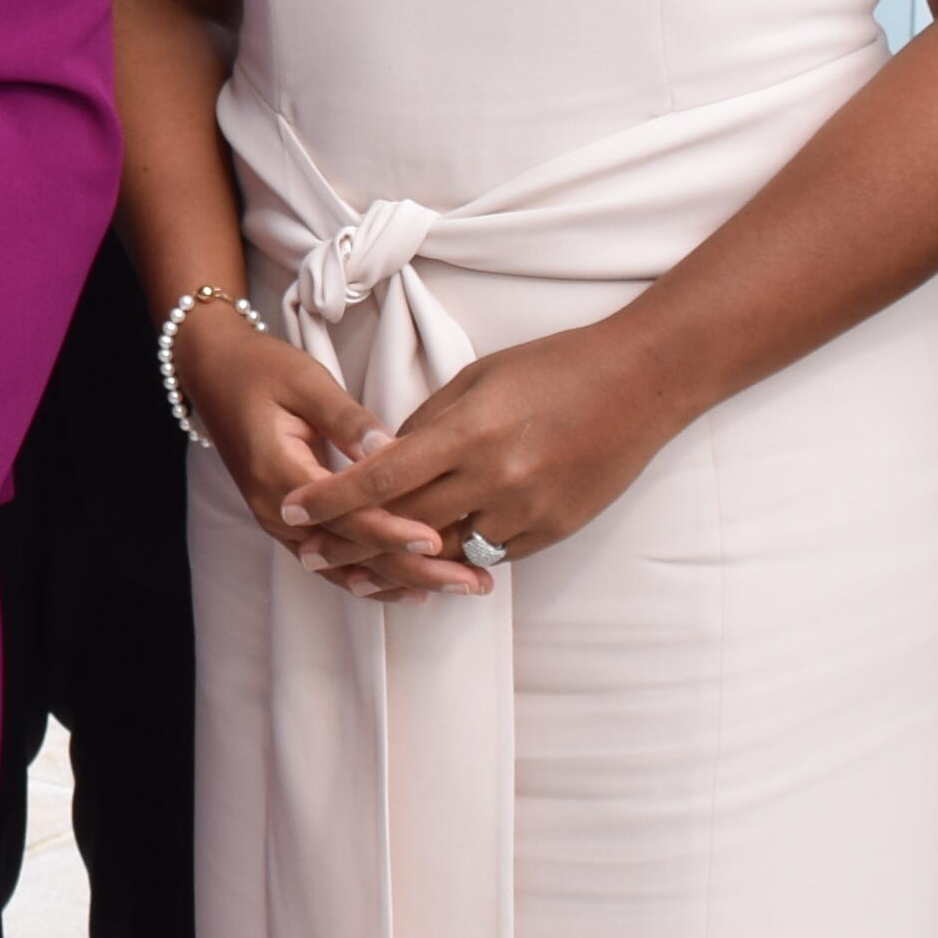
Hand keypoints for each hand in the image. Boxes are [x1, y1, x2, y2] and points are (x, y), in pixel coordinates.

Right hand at [174, 301, 464, 597]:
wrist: (213, 373)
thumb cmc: (261, 370)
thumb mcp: (305, 381)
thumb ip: (347, 420)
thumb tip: (391, 450)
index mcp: (279, 474)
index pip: (344, 515)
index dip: (391, 530)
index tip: (436, 539)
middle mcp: (276, 512)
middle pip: (351, 555)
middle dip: (413, 571)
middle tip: (472, 580)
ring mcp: (280, 524)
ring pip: (344, 568)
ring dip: (401, 582)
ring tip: (459, 587)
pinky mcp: (290, 524)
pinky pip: (332, 563)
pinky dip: (372, 579)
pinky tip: (412, 590)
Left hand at [288, 318, 694, 591]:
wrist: (643, 383)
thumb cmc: (556, 366)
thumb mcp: (480, 379)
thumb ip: (428, 424)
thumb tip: (384, 459)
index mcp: (470, 433)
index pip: (382, 477)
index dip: (333, 499)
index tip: (294, 510)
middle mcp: (495, 479)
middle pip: (404, 526)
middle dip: (350, 542)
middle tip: (307, 552)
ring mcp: (527, 512)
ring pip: (443, 552)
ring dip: (397, 563)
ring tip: (354, 571)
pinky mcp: (552, 532)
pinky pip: (488, 556)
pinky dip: (453, 558)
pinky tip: (425, 563)